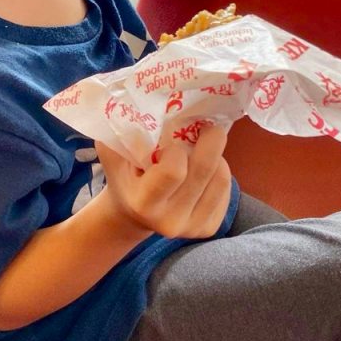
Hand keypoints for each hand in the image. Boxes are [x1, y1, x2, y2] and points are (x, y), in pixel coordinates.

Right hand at [95, 124, 231, 240]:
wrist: (132, 214)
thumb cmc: (125, 177)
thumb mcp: (114, 157)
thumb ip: (120, 135)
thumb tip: (134, 111)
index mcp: (144, 203)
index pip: (174, 170)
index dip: (176, 150)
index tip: (170, 144)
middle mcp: (170, 220)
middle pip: (205, 170)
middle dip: (211, 139)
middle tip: (206, 126)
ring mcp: (192, 227)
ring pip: (221, 177)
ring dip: (217, 156)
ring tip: (202, 150)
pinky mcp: (209, 228)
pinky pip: (227, 190)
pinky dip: (219, 172)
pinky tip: (204, 171)